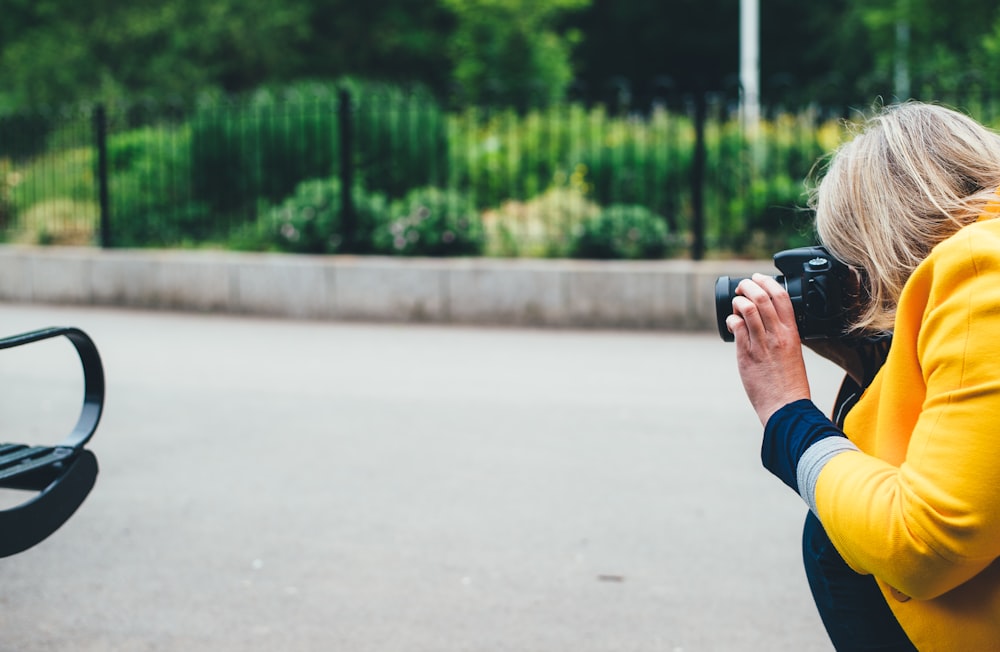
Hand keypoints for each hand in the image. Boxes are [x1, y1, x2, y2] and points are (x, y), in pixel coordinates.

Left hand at [726, 274, 811, 425]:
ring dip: (738, 300)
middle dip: (748, 285)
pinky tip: (731, 323)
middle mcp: (778, 335)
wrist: (786, 406)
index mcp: (792, 333)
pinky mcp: (746, 354)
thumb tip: (766, 321)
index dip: (768, 282)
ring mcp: (762, 344)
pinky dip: (731, 319)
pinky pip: (736, 327)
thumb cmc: (789, 382)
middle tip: (742, 286)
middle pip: (762, 298)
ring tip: (735, 302)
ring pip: (748, 309)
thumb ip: (781, 335)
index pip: (782, 297)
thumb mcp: (792, 352)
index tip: (758, 278)